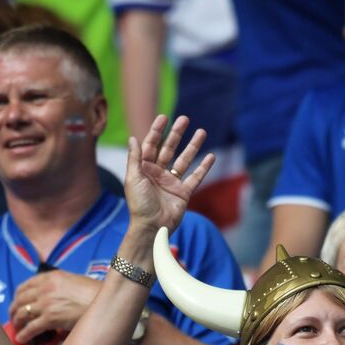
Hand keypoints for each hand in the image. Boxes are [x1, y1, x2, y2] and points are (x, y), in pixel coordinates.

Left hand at [10, 270, 100, 342]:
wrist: (105, 301)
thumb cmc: (93, 292)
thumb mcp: (72, 280)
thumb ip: (57, 285)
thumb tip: (50, 297)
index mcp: (50, 277)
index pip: (24, 286)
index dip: (17, 297)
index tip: (17, 304)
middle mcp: (45, 288)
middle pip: (19, 300)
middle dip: (14, 311)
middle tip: (14, 319)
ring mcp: (46, 303)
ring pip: (22, 314)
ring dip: (17, 323)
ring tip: (18, 330)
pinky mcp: (50, 318)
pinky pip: (31, 328)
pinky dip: (24, 335)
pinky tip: (23, 339)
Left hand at [124, 114, 213, 234]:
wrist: (152, 227)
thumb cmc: (139, 204)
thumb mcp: (133, 178)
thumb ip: (135, 158)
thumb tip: (133, 137)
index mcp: (145, 169)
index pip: (151, 145)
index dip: (157, 131)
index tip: (164, 117)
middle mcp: (158, 173)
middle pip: (169, 149)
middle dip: (177, 134)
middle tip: (185, 119)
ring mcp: (172, 183)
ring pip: (184, 160)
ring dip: (193, 146)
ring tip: (202, 131)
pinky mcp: (183, 193)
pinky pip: (195, 177)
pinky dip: (204, 167)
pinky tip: (212, 156)